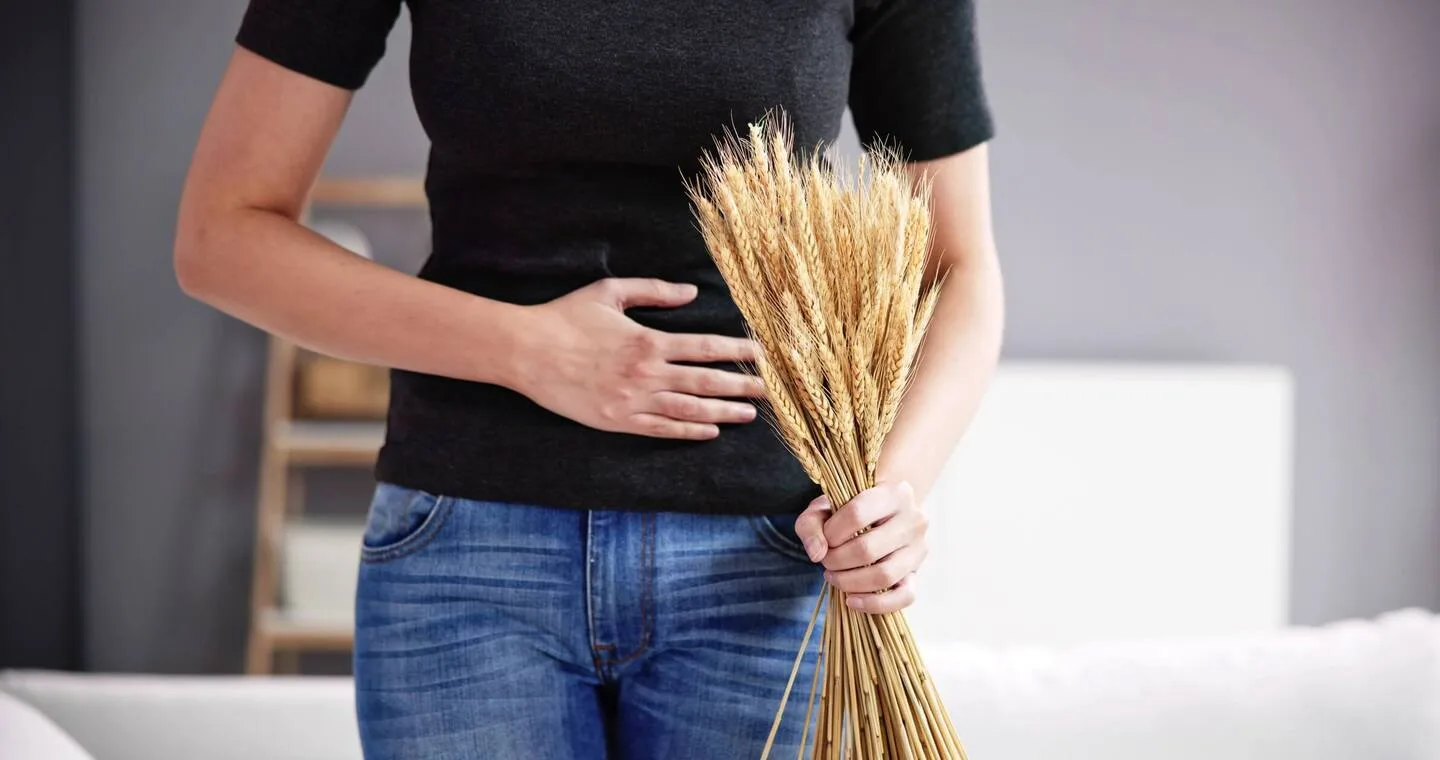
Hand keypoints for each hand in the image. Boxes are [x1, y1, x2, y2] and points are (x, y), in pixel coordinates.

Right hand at [513, 278, 763, 439]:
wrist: (526, 352)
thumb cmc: (566, 317)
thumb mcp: (610, 292)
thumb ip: (653, 292)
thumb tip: (691, 293)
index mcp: (647, 341)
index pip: (704, 347)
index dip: (737, 352)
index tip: (761, 355)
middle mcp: (646, 374)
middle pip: (705, 382)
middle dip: (741, 385)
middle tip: (769, 389)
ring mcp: (632, 402)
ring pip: (689, 409)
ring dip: (722, 412)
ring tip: (749, 413)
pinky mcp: (618, 422)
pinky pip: (661, 429)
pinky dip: (689, 431)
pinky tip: (710, 431)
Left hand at [794, 481, 927, 613]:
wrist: (881, 516)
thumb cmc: (850, 511)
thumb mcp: (825, 508)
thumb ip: (810, 524)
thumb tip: (817, 554)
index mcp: (894, 493)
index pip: (857, 514)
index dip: (832, 532)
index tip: (824, 538)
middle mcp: (913, 519)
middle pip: (868, 549)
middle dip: (836, 560)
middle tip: (826, 560)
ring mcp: (918, 549)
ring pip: (884, 575)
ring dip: (849, 582)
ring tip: (833, 576)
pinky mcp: (917, 574)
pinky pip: (903, 597)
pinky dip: (874, 604)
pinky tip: (851, 600)